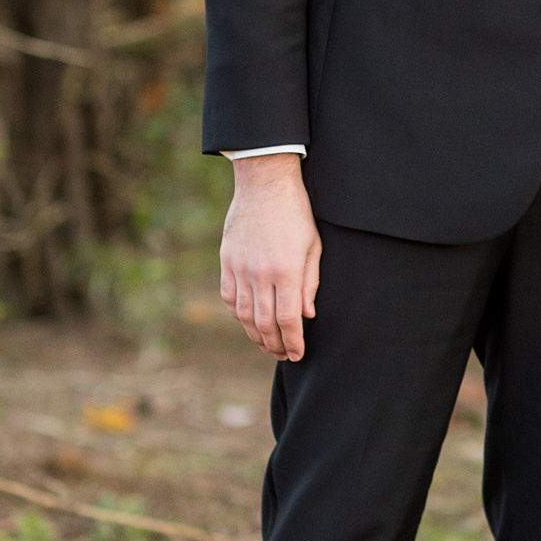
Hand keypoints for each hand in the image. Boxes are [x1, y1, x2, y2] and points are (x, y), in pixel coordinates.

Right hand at [221, 155, 321, 359]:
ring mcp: (240, 269)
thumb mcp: (313, 246)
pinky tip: (248, 322)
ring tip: (267, 345)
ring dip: (256, 335)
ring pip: (245, 315)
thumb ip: (310, 283)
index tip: (298, 353)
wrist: (264, 185)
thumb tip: (307, 315)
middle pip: (264, 323)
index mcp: (286, 271)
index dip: (293, 341)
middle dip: (275, 344)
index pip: (288, 319)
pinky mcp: (227, 262)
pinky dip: (238, 315)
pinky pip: (230, 297)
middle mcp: (260, 274)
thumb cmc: (296, 214)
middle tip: (283, 355)